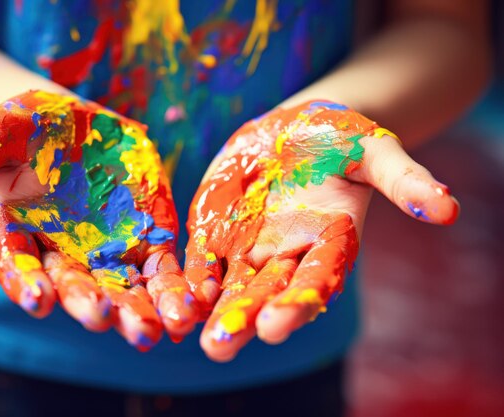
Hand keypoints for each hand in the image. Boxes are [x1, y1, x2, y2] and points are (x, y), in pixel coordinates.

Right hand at [0, 91, 197, 349]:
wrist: (81, 125)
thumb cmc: (34, 127)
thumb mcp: (4, 126)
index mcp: (24, 234)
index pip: (18, 266)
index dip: (25, 283)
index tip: (37, 301)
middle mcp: (66, 253)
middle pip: (75, 286)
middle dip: (88, 303)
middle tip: (102, 319)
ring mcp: (110, 249)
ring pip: (124, 288)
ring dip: (139, 311)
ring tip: (155, 332)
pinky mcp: (149, 238)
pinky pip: (164, 268)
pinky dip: (176, 289)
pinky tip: (190, 306)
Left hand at [183, 100, 458, 360]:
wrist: (295, 129)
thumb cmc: (341, 137)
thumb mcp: (376, 150)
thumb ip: (404, 180)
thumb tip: (449, 210)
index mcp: (329, 242)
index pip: (316, 279)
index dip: (297, 301)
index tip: (275, 324)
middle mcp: (289, 255)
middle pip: (266, 292)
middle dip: (244, 318)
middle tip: (221, 347)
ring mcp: (250, 246)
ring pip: (231, 284)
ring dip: (212, 310)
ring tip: (194, 337)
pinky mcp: (218, 231)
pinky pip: (201, 259)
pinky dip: (189, 278)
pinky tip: (174, 297)